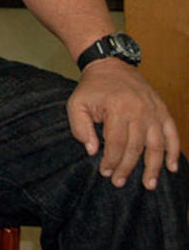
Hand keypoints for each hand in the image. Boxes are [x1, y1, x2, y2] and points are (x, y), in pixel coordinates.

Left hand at [68, 59, 179, 189]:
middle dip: (127, 168)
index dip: (111, 161)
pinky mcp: (162, 110)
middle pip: (136, 147)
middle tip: (119, 182)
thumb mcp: (76, 104)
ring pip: (157, 145)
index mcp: (117, 109)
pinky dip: (174, 152)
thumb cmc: (91, 88)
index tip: (105, 172)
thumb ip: (79, 128)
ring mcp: (154, 111)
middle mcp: (139, 111)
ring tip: (148, 185)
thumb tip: (93, 150)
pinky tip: (171, 167)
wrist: (109, 65)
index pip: (117, 143)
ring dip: (154, 167)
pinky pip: (172, 134)